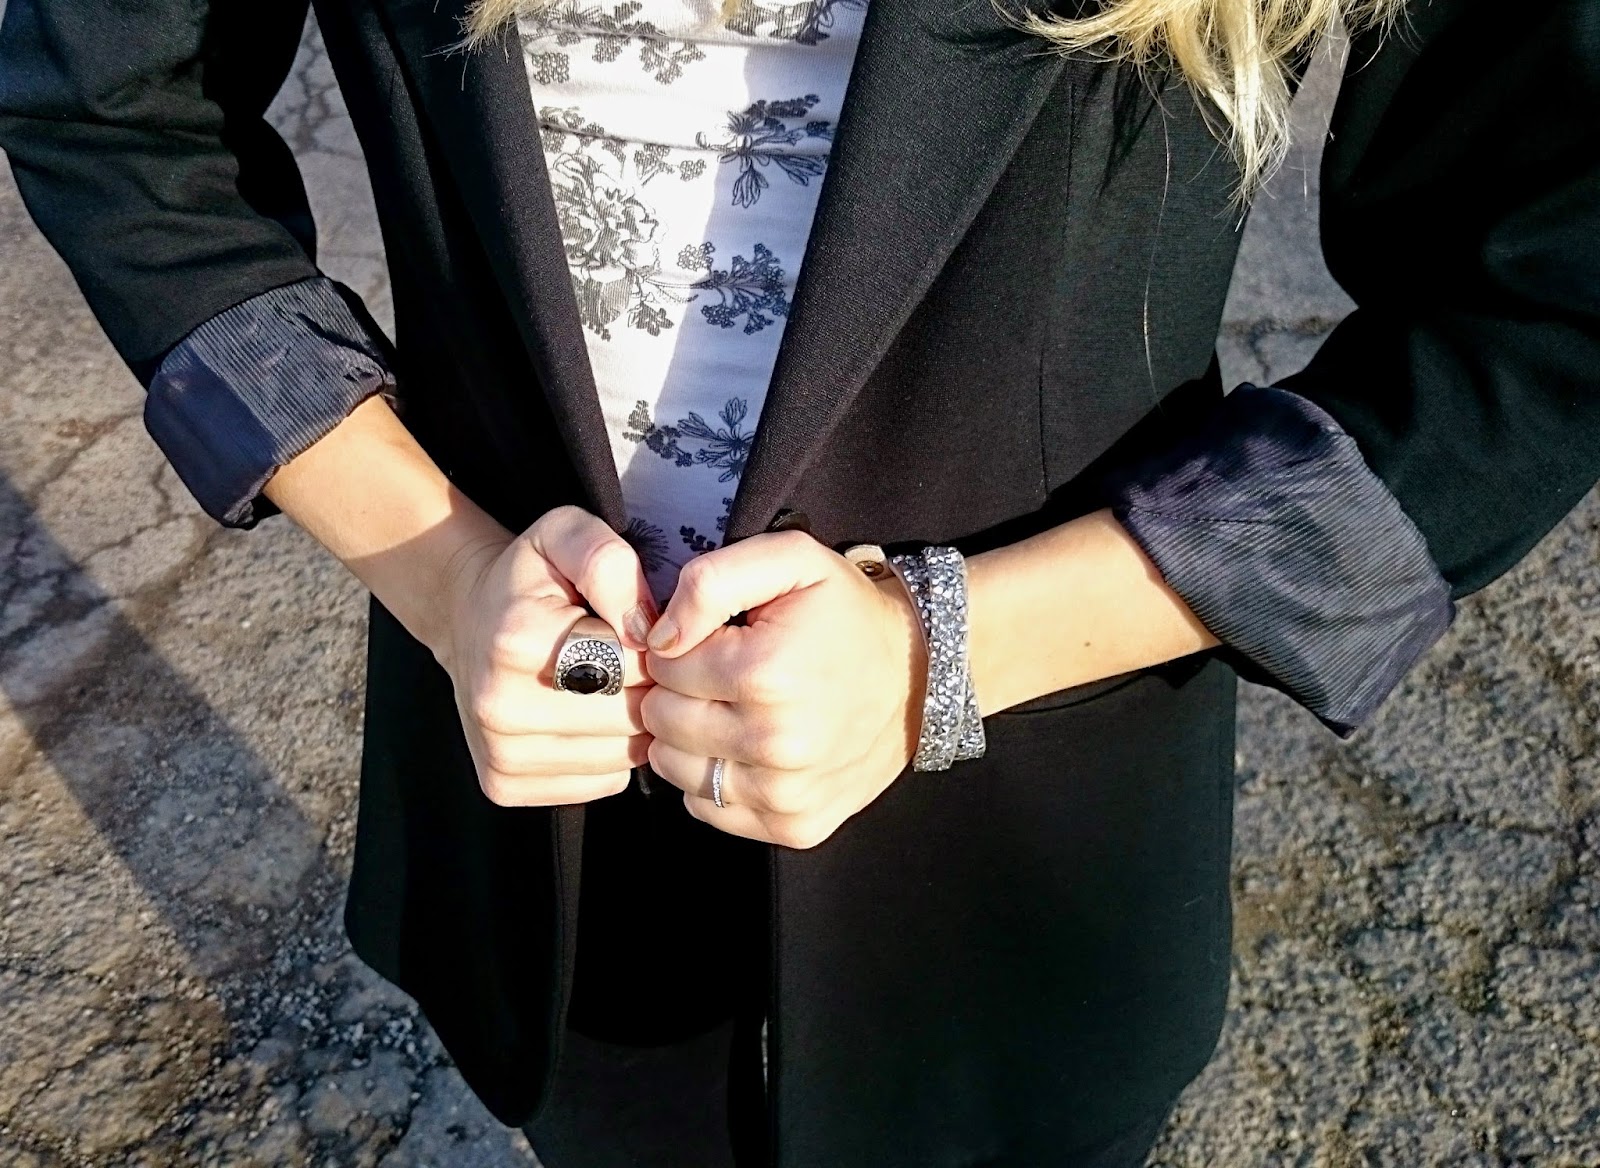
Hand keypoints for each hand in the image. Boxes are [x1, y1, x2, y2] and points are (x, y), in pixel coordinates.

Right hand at [434, 505, 658, 806]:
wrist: (465, 617)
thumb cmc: (530, 576)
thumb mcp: (566, 533)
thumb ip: (611, 562)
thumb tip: (647, 634)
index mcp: (517, 642)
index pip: (633, 663)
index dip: (651, 644)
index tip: (635, 628)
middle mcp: (500, 708)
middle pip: (631, 716)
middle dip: (646, 686)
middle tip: (627, 659)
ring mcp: (499, 756)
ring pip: (624, 757)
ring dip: (633, 724)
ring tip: (607, 687)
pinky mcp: (504, 787)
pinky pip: (604, 782)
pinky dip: (610, 754)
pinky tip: (589, 719)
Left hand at [640, 530, 926, 848]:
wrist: (919, 674)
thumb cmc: (847, 613)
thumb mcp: (790, 560)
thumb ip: (711, 581)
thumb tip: (659, 637)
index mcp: (765, 675)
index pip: (663, 667)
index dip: (680, 648)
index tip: (717, 642)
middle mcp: (775, 744)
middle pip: (662, 721)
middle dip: (679, 693)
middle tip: (722, 676)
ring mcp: (785, 794)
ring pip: (674, 768)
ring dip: (690, 739)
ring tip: (733, 711)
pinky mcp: (794, 826)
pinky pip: (708, 808)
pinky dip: (715, 779)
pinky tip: (749, 748)